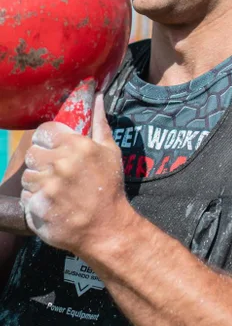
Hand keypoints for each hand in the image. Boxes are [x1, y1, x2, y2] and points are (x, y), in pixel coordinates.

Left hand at [20, 95, 129, 256]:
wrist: (107, 227)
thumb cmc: (110, 187)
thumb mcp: (111, 151)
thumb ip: (99, 123)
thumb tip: (96, 97)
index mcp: (77, 145)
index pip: (44, 131)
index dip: (47, 139)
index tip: (53, 148)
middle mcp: (60, 163)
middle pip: (32, 152)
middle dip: (41, 160)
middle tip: (54, 171)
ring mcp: (48, 186)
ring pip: (27, 175)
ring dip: (37, 181)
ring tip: (54, 189)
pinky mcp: (38, 207)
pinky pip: (25, 197)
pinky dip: (35, 201)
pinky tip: (51, 203)